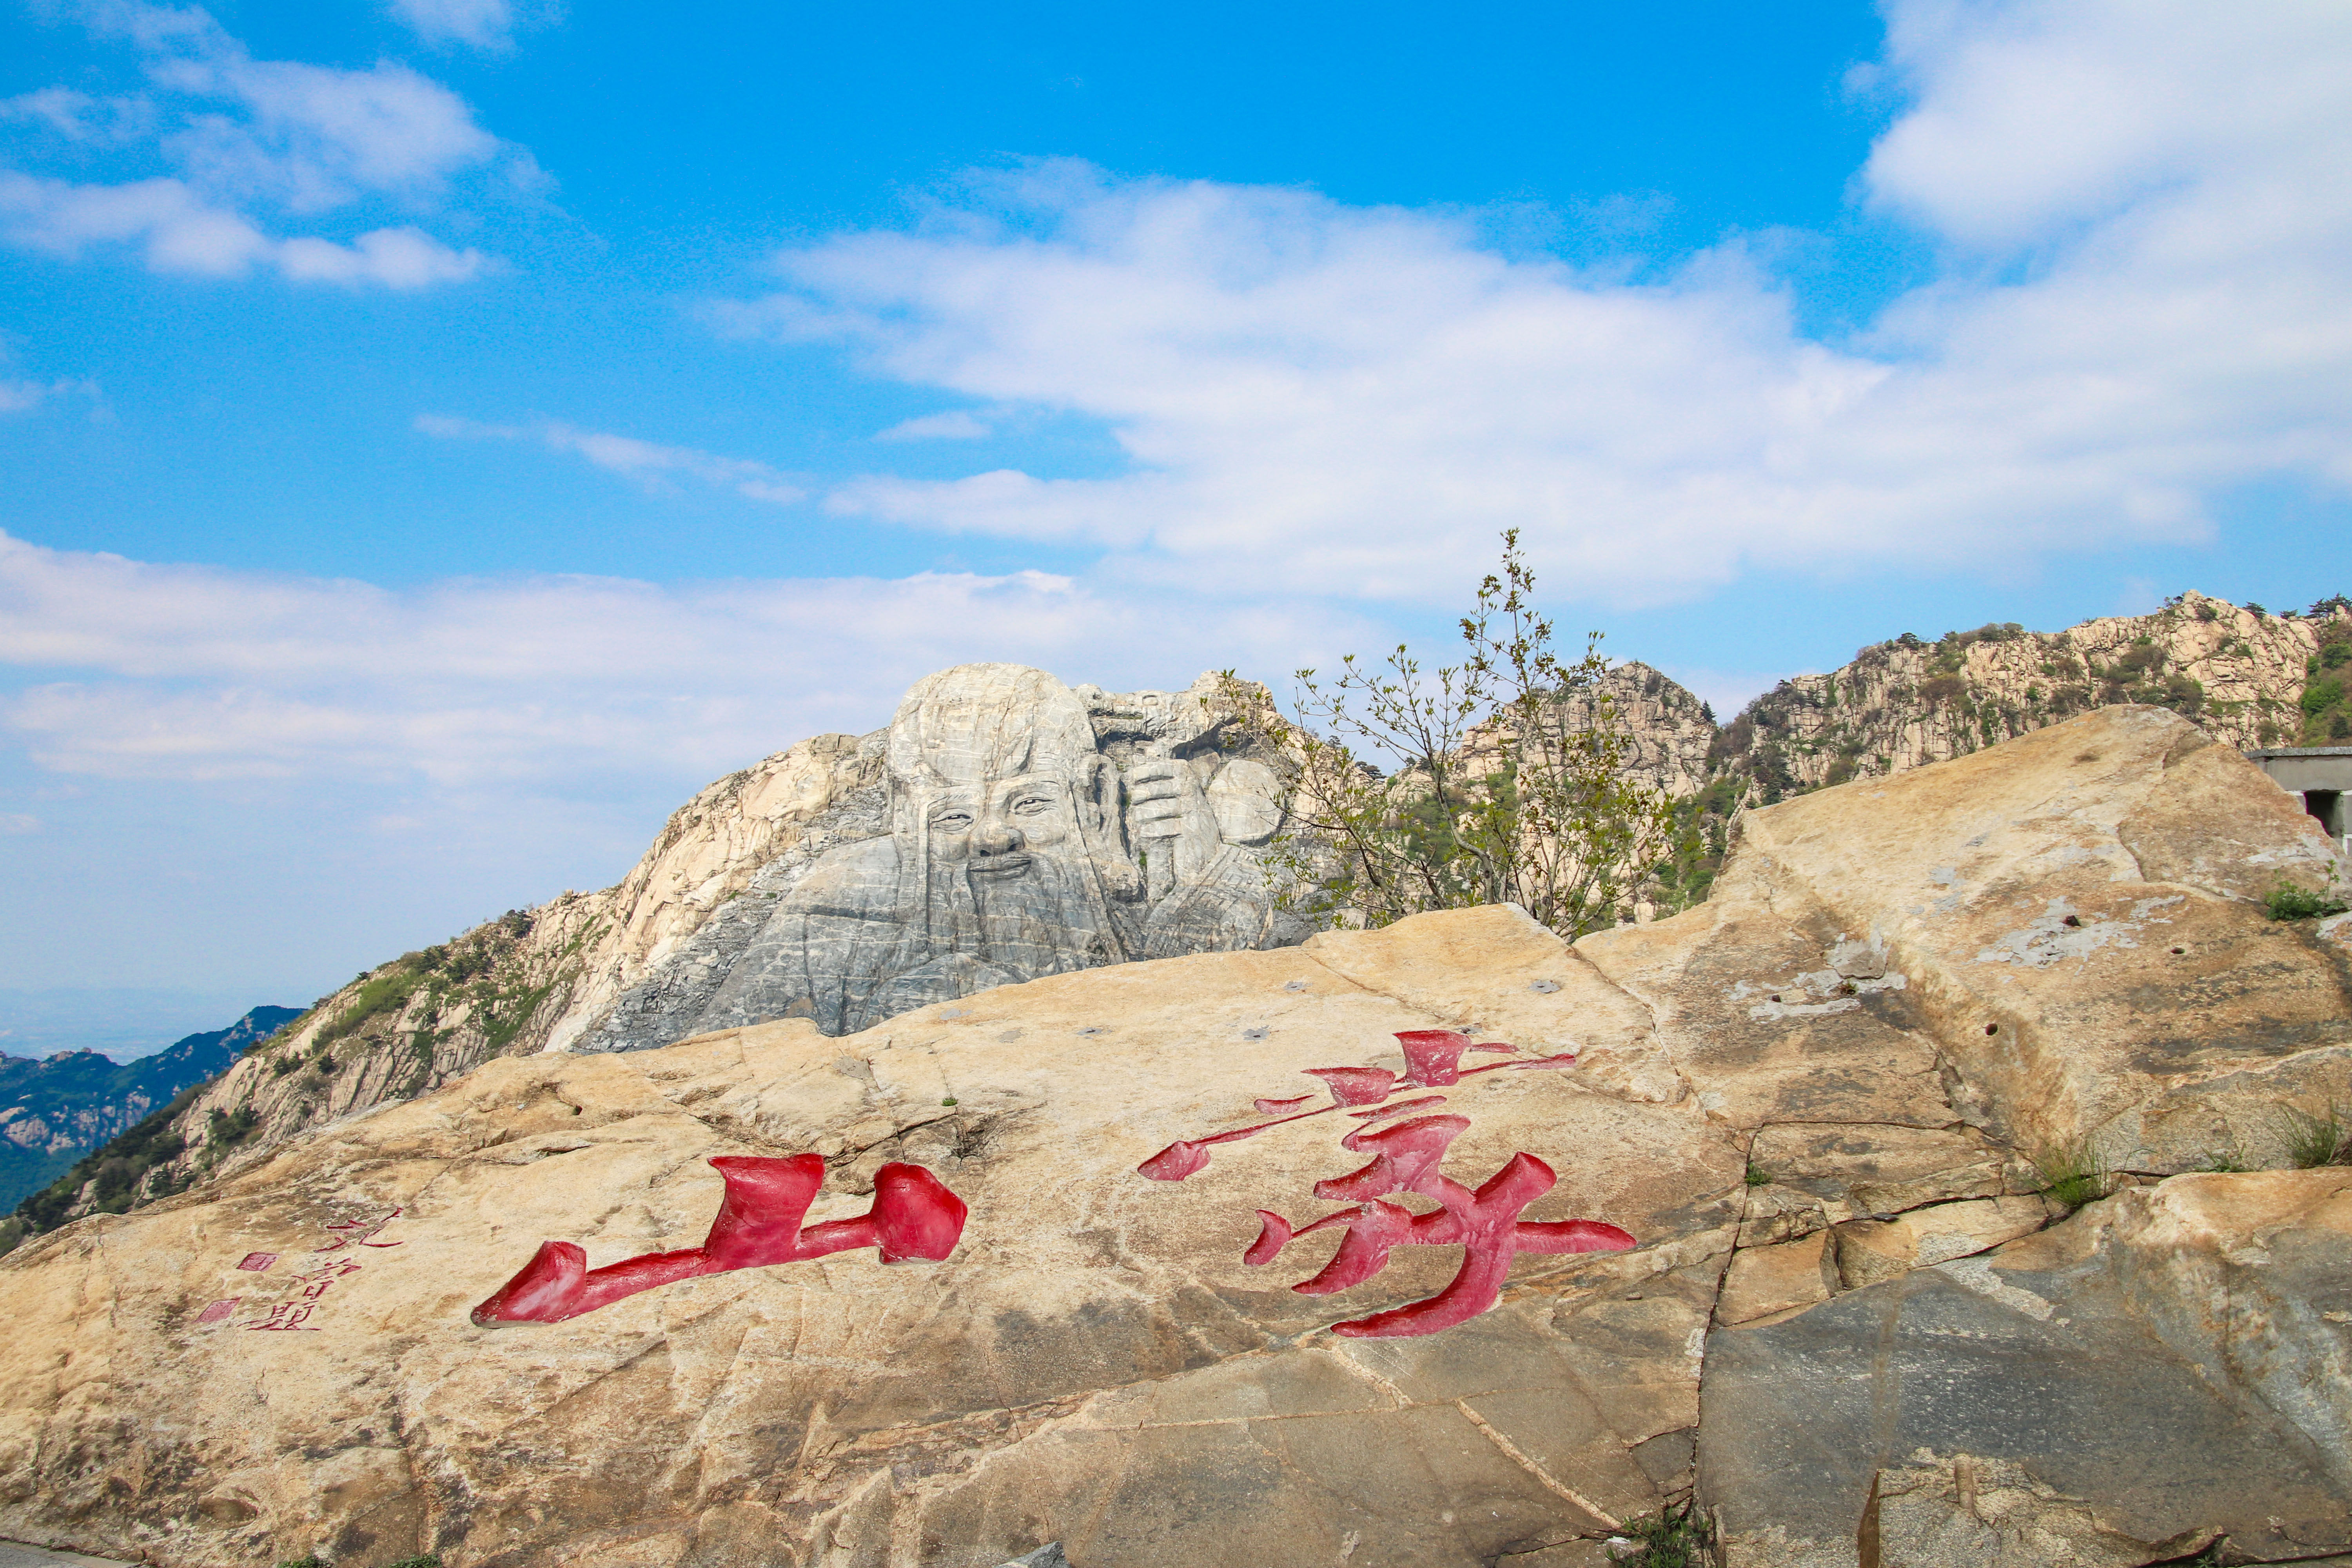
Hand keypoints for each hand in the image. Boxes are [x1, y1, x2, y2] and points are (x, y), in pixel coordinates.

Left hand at [1124, 756, 1221, 896]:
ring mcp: (1193, 809)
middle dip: (1140, 794)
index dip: (1143, 771)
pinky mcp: (1191, 829)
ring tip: (1137, 817)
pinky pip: (1166, 826)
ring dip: (1143, 813)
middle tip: (1132, 801)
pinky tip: (1144, 832)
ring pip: (1160, 807)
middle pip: (1158, 788)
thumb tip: (1134, 765)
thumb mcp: (1181, 795)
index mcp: (1189, 777)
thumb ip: (1162, 780)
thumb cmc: (1189, 818)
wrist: (1211, 849)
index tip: (1130, 777)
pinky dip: (1152, 829)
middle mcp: (1192, 790)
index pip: (1163, 767)